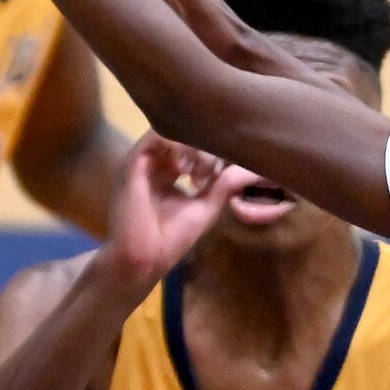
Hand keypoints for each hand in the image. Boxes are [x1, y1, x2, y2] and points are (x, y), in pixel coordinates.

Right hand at [101, 133, 250, 292]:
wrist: (145, 258)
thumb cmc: (173, 237)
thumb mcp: (207, 206)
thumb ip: (226, 184)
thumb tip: (255, 170)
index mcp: (169, 171)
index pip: (194, 145)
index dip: (214, 153)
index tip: (221, 177)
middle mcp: (155, 162)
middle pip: (185, 134)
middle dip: (206, 149)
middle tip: (210, 175)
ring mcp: (144, 161)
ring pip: (172, 130)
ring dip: (192, 147)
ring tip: (197, 175)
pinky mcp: (134, 163)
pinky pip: (157, 136)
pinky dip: (177, 146)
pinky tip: (184, 171)